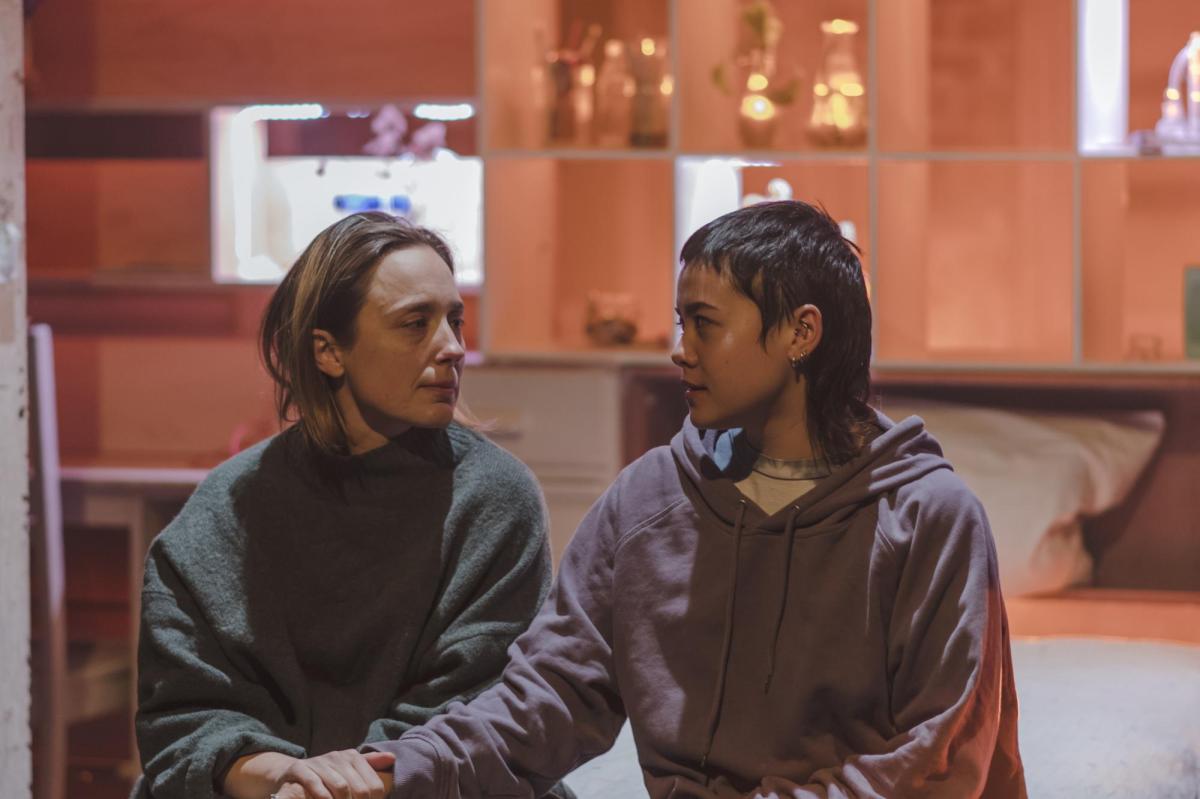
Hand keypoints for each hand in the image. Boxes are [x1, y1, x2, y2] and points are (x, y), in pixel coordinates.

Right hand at [275, 751, 395, 798]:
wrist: (291, 771)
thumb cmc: (326, 774)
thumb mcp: (348, 767)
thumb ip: (370, 764)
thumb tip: (392, 758)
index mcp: (352, 757)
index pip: (374, 785)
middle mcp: (337, 757)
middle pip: (359, 788)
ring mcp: (319, 762)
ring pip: (340, 787)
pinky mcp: (300, 768)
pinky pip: (315, 784)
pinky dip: (323, 797)